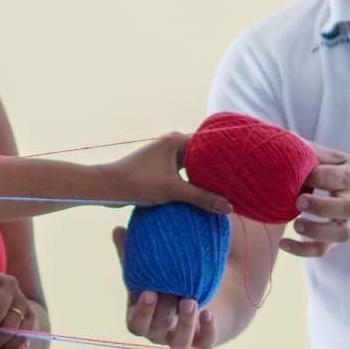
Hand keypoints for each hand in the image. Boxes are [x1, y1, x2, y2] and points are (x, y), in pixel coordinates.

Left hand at [103, 134, 231, 214]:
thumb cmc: (137, 183)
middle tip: (238, 179)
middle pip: (202, 155)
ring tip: (226, 188)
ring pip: (192, 166)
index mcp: (175, 141)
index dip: (225, 154)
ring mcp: (165, 156)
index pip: (208, 143)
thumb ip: (201, 198)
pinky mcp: (160, 168)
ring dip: (205, 177)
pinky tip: (205, 195)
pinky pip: (183, 173)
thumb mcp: (172, 191)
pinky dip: (193, 182)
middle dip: (217, 168)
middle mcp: (171, 144)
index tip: (242, 164)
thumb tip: (229, 207)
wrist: (107, 188)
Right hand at [111, 226, 217, 348]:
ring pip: (178, 342)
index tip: (148, 291)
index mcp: (143, 317)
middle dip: (162, 314)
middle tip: (171, 293)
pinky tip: (209, 315)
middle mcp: (159, 332)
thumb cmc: (172, 277)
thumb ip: (134, 251)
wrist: (212, 291)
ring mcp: (181, 338)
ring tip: (191, 301)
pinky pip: (204, 344)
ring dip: (183, 324)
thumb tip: (117, 229)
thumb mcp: (154, 265)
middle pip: (154, 331)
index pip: (135, 323)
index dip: (141, 311)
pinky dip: (207, 331)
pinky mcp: (204, 341)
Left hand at [281, 144, 349, 258]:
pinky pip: (325, 249)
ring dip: (316, 231)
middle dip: (320, 206)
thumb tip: (287, 138)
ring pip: (338, 234)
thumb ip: (316, 152)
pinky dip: (304, 250)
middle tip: (299, 201)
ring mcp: (349, 224)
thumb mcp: (342, 159)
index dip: (310, 175)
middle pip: (343, 208)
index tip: (290, 172)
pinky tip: (284, 244)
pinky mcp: (342, 238)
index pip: (331, 177)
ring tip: (296, 225)